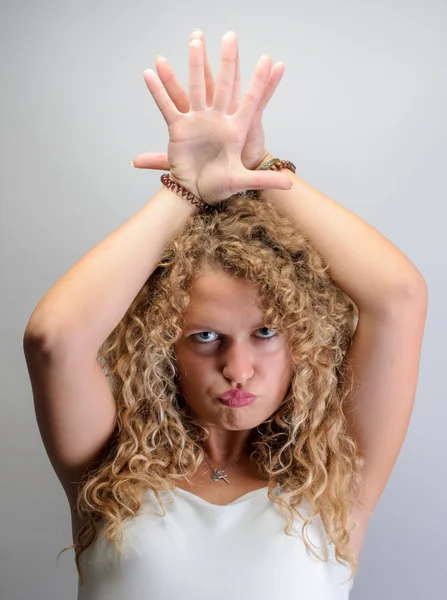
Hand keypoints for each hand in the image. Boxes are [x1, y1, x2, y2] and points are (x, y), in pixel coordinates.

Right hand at [135, 31, 291, 204]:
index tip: (269, 60)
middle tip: (230, 37)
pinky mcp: (178, 128)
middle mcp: (217, 120)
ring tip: (195, 40)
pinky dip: (158, 91)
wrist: (197, 192)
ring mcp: (197, 121)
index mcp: (235, 129)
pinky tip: (149, 72)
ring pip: (195, 88)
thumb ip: (265, 180)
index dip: (260, 82)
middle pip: (223, 85)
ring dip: (195, 64)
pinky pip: (167, 106)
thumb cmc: (221, 185)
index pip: (251, 101)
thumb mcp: (244, 181)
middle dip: (227, 61)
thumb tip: (289, 186)